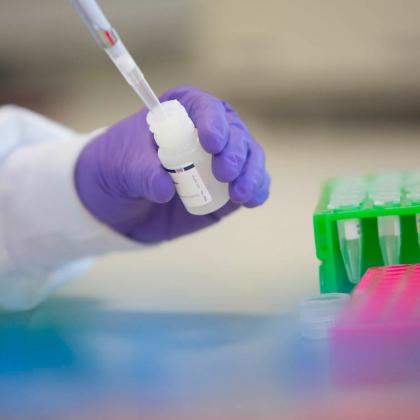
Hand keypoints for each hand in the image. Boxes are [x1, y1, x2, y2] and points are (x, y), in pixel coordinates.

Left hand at [74, 86, 269, 242]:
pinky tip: (251, 200)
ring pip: (250, 157)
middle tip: (224, 172)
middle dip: (235, 151)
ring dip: (251, 173)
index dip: (213, 122)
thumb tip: (165, 188)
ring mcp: (219, 161)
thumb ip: (141, 174)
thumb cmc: (117, 170)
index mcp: (179, 114)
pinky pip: (251, 183)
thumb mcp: (120, 167)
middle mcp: (205, 134)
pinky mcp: (226, 188)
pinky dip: (257, 189)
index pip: (205, 108)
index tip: (210, 143)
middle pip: (234, 132)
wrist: (119, 203)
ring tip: (240, 194)